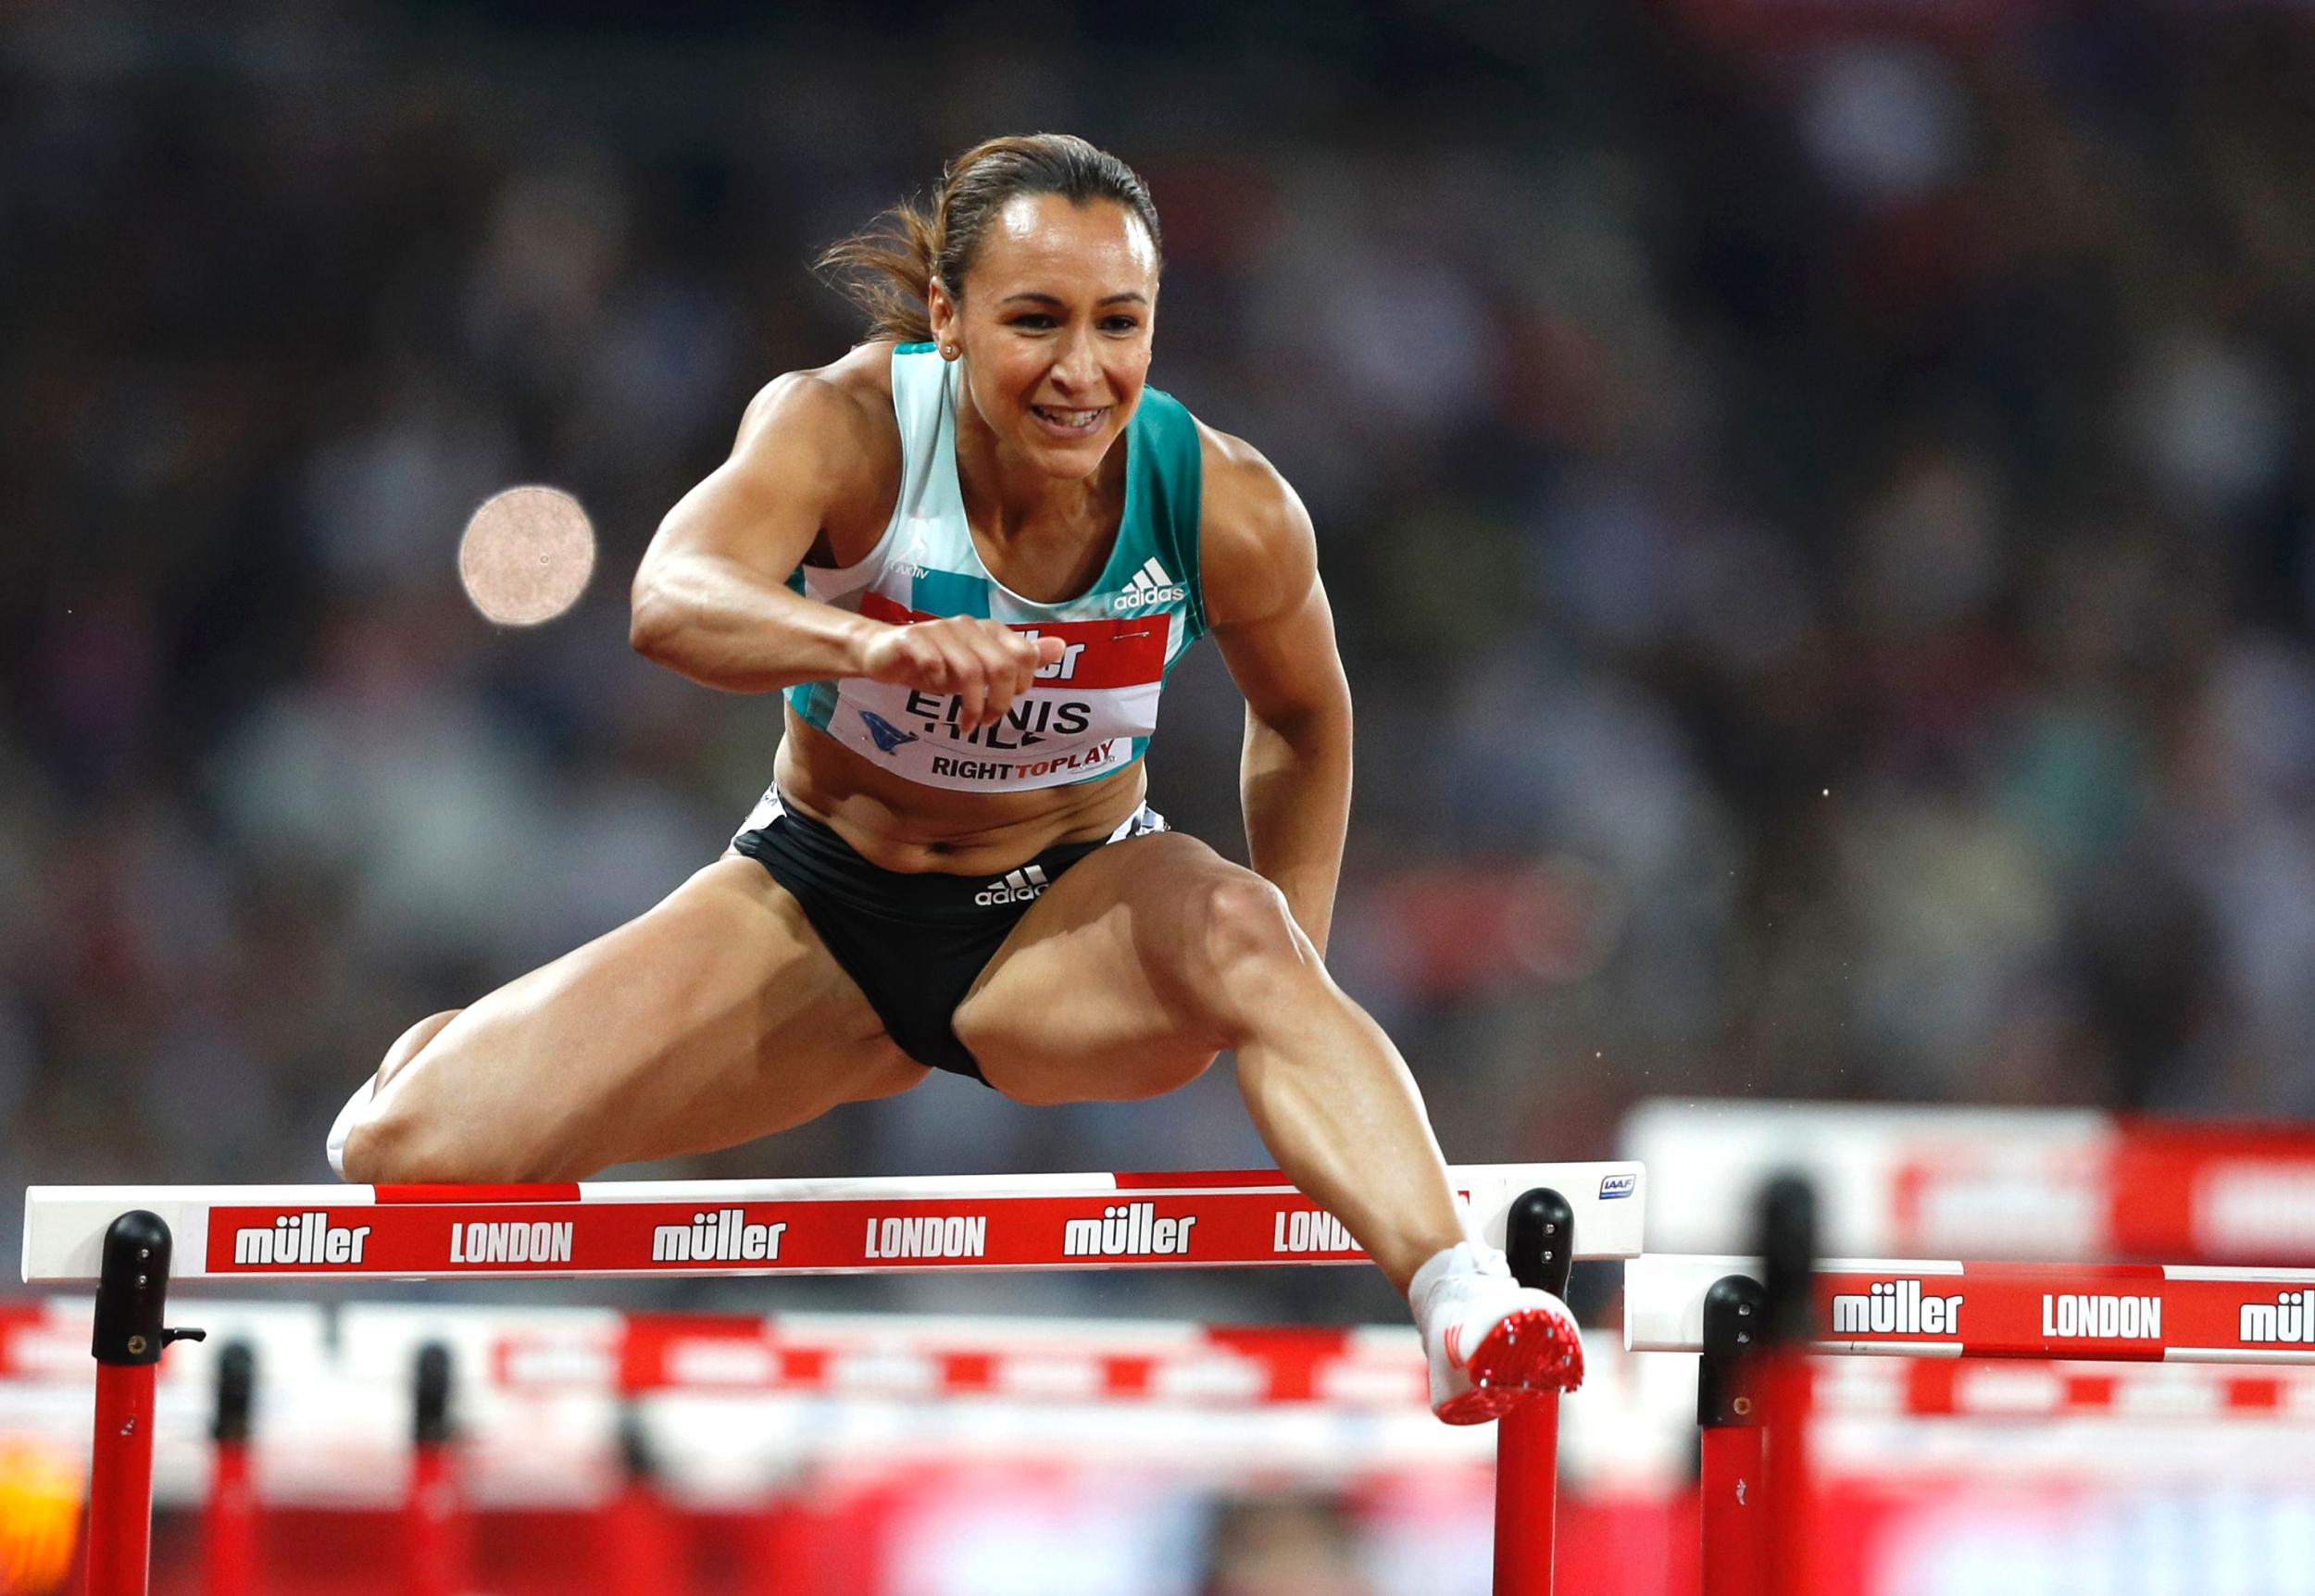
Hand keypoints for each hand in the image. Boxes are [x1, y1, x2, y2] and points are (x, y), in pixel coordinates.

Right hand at [857, 619, 1067, 736]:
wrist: (883, 653)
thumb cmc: (936, 662)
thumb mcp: (980, 666)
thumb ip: (1020, 659)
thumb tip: (1062, 647)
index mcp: (989, 630)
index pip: (1025, 656)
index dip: (1020, 686)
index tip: (1005, 704)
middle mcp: (968, 625)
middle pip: (1001, 666)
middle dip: (999, 701)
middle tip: (987, 721)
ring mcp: (939, 630)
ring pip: (970, 671)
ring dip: (971, 705)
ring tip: (968, 723)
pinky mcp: (913, 639)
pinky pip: (933, 665)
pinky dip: (938, 686)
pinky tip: (935, 695)